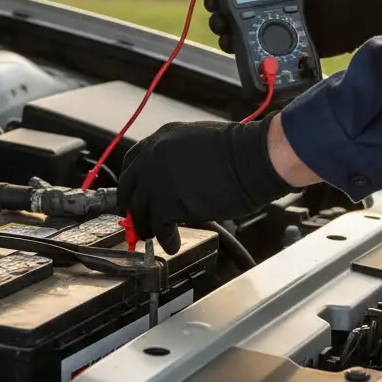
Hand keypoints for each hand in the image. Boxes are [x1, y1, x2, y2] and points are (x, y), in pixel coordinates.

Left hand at [117, 118, 293, 253]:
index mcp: (161, 137)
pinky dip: (165, 239)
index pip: (133, 162)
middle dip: (131, 207)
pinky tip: (172, 244)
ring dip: (147, 226)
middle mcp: (153, 156)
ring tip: (155, 236)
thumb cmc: (238, 150)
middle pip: (129, 187)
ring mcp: (158, 179)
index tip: (134, 194)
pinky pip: (158, 227)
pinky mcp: (168, 202)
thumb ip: (178, 156)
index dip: (133, 182)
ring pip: (140, 210)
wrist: (252, 158)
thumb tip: (174, 177)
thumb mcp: (197, 141)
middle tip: (137, 220)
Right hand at [204, 0, 381, 58]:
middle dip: (217, 14)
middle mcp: (266, 5)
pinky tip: (239, 52)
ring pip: (237, 33)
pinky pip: (256, 52)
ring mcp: (272, 28)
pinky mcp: (280, 47)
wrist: (362, 17)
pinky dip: (244, 54)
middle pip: (230, 11)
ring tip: (226, 36)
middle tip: (219, 19)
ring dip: (225, 35)